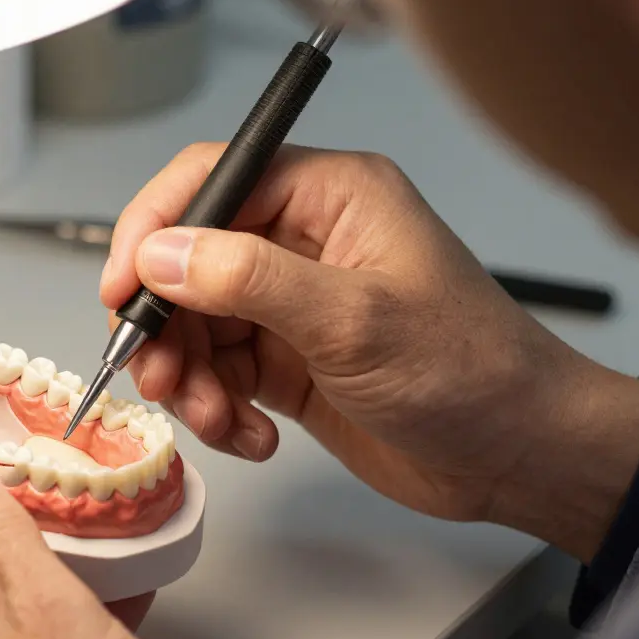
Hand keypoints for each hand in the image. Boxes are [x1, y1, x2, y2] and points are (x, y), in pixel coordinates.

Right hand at [100, 144, 638, 561]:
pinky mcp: (287, 359)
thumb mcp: (353, 320)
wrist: (517, 456)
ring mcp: (291, 303)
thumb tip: (160, 254)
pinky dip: (218, 409)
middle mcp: (302, 241)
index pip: (210, 181)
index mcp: (328, 197)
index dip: (151, 229)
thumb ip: (248, 280)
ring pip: (193, 324)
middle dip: (165, 325)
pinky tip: (253, 436)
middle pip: (187, 262)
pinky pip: (217, 372)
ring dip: (188, 378)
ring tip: (217, 419)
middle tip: (159, 377)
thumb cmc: (470, 371)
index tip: (121, 289)